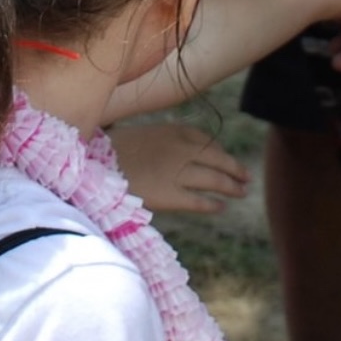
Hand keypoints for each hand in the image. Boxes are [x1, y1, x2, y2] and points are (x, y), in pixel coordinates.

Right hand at [110, 123, 250, 214]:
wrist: (95, 165)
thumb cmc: (111, 151)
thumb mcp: (142, 135)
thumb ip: (164, 143)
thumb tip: (177, 153)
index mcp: (175, 132)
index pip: (207, 141)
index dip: (220, 152)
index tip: (226, 160)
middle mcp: (182, 150)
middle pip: (218, 160)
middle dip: (235, 169)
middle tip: (246, 178)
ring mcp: (178, 173)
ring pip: (215, 181)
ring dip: (231, 187)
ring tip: (240, 192)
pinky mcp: (171, 196)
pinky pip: (199, 201)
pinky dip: (212, 205)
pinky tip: (219, 207)